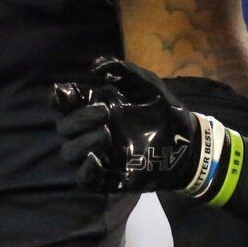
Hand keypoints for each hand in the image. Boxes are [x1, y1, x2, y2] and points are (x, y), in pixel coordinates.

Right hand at [53, 56, 203, 192]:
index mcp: (95, 105)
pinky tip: (96, 160)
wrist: (189, 142)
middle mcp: (91, 130)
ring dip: (82, 143)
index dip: (59, 97)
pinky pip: (85, 180)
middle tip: (105, 113)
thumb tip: (96, 66)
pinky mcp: (108, 177)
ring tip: (106, 135)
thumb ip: (124, 72)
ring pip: (69, 153)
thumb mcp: (148, 86)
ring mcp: (99, 154)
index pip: (64, 102)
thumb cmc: (165, 110)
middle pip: (65, 127)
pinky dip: (85, 171)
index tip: (67, 93)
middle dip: (79, 118)